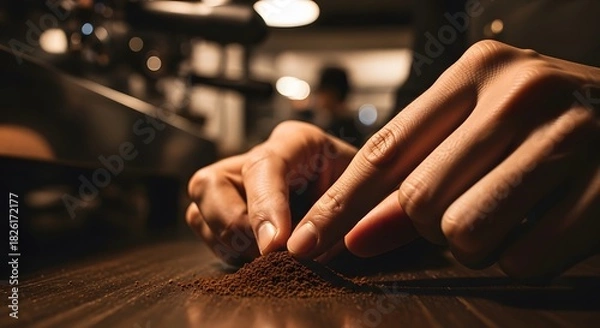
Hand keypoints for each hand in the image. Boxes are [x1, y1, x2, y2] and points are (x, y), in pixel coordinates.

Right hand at [186, 121, 356, 264]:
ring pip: (199, 208)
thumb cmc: (365, 190)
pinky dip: (227, 251)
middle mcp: (259, 157)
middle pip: (210, 182)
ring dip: (229, 243)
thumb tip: (301, 249)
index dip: (264, 206)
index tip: (275, 245)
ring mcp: (238, 181)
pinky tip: (257, 257)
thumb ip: (338, 216)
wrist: (361, 193)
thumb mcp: (366, 193)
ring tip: (267, 259)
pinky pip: (205, 230)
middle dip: (232, 226)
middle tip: (267, 254)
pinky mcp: (227, 207)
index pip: (264, 165)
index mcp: (296, 142)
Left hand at [287, 40, 599, 278]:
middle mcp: (521, 94)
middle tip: (457, 207)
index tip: (308, 243)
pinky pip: (522, 257)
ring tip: (502, 211)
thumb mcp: (476, 125)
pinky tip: (541, 220)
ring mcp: (569, 137)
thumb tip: (357, 234)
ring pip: (465, 232)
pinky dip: (519, 254)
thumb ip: (415, 173)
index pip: (385, 150)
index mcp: (479, 71)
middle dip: (422, 225)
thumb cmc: (545, 119)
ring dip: (471, 241)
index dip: (340, 205)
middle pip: (420, 199)